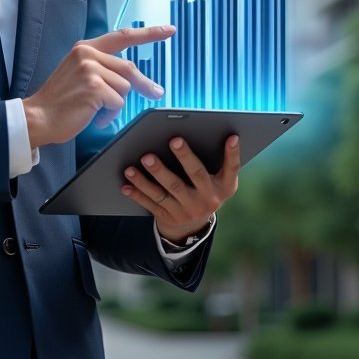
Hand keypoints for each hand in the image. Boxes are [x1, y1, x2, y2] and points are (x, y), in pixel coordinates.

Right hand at [22, 25, 172, 147]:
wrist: (38, 117)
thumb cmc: (60, 102)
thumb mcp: (79, 74)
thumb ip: (102, 68)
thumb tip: (134, 78)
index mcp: (85, 48)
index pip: (122, 36)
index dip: (148, 34)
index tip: (168, 30)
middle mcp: (87, 54)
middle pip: (129, 68)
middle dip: (145, 84)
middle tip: (157, 93)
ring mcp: (90, 70)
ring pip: (125, 87)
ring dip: (116, 105)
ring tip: (97, 111)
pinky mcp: (94, 87)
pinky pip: (118, 103)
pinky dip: (110, 115)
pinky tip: (95, 117)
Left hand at [121, 134, 240, 243]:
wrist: (193, 226)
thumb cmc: (204, 189)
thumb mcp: (217, 179)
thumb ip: (216, 159)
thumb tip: (214, 132)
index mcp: (223, 187)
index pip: (232, 168)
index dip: (232, 153)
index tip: (231, 137)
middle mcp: (208, 200)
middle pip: (195, 176)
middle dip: (185, 157)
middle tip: (172, 140)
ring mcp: (188, 211)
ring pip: (167, 191)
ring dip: (149, 178)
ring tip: (136, 164)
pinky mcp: (170, 218)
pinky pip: (151, 204)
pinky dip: (138, 194)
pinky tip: (126, 185)